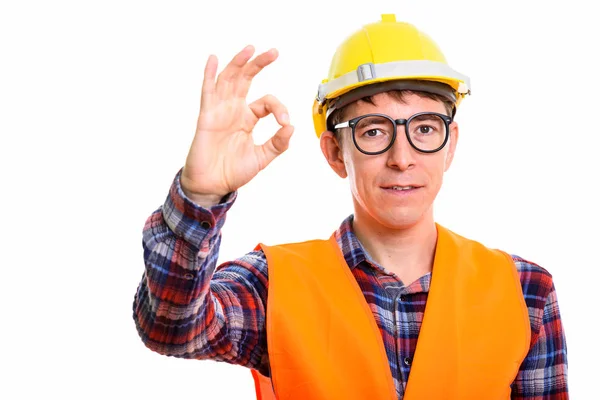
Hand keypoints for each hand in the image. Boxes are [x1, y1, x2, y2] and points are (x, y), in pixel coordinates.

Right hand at [181, 45, 293, 205]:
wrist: (213, 186)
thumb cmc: (233, 172)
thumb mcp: (262, 158)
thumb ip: (278, 143)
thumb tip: (291, 127)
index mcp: (247, 119)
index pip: (266, 102)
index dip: (279, 108)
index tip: (284, 123)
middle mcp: (233, 110)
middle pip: (246, 80)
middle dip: (259, 64)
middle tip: (274, 52)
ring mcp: (219, 111)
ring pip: (228, 80)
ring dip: (239, 63)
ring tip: (250, 49)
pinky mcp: (206, 117)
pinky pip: (208, 92)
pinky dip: (210, 75)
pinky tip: (214, 59)